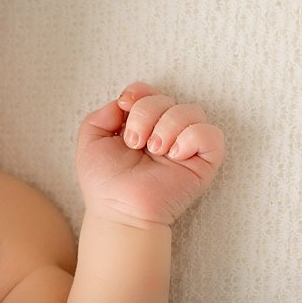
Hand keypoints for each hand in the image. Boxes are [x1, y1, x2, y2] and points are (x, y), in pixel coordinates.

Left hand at [75, 81, 225, 227]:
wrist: (118, 210)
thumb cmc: (104, 182)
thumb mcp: (91, 141)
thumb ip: (102, 115)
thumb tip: (124, 101)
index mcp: (142, 125)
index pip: (150, 92)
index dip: (139, 93)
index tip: (124, 107)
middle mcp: (166, 132)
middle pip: (167, 98)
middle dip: (146, 114)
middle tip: (135, 143)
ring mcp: (186, 147)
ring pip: (192, 110)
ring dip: (167, 126)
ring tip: (154, 150)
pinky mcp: (204, 163)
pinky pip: (211, 134)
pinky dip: (191, 138)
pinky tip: (175, 155)